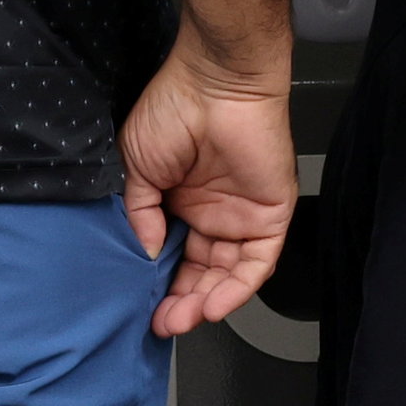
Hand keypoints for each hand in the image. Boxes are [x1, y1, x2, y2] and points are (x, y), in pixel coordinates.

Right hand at [116, 45, 295, 335]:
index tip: (142, 306)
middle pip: (200, 273)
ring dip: (207, 301)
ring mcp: (241, 216)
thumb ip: (139, 214)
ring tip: (182, 319)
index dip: (159, 284)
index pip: (173, 257)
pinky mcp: (269, 216)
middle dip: (181, 302)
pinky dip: (237, 288)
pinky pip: (257, 263)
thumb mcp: (136, 166)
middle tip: (163, 323)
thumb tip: (141, 254)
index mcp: (180, 202)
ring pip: (228, 275)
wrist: (214, 83)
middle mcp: (212, 213)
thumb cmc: (173, 110)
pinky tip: (213, 305)